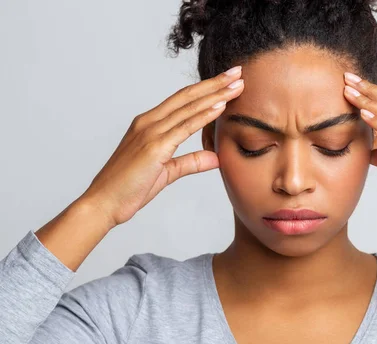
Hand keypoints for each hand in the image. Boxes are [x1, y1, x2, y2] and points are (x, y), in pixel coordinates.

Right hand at [80, 66, 244, 227]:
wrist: (104, 203)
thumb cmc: (129, 188)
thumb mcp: (167, 172)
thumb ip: (190, 162)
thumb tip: (215, 158)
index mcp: (148, 124)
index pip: (182, 101)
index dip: (206, 89)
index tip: (227, 81)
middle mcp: (148, 122)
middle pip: (187, 96)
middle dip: (214, 83)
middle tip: (237, 72)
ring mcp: (150, 132)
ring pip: (188, 107)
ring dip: (215, 94)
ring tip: (237, 84)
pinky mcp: (154, 146)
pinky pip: (185, 127)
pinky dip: (204, 115)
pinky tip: (221, 106)